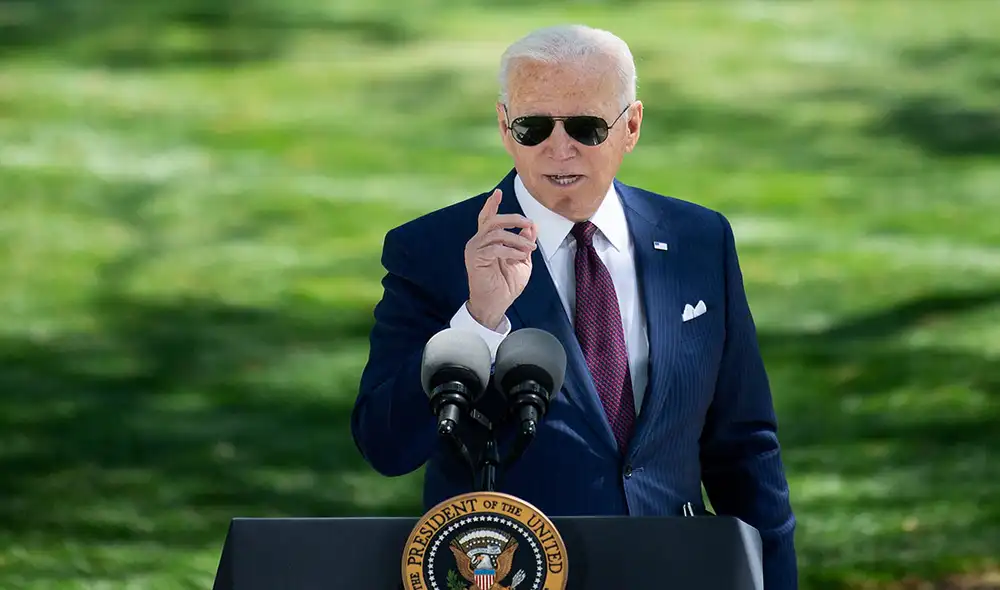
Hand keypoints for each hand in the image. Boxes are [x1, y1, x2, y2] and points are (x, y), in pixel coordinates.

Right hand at [465, 189, 536, 329]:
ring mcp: (475, 250)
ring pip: (497, 233)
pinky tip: (520, 256)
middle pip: (493, 221)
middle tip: (529, 223)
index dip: (492, 205)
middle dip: (513, 218)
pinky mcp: (476, 259)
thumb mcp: (521, 259)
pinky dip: (511, 250)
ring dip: (517, 238)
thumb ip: (524, 242)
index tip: (498, 192)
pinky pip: (495, 248)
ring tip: (529, 247)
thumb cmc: (506, 285)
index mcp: (487, 241)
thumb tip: (531, 226)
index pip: (487, 218)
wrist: (496, 304)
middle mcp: (478, 242)